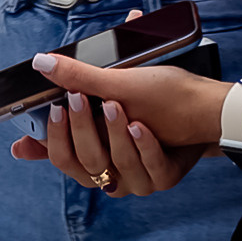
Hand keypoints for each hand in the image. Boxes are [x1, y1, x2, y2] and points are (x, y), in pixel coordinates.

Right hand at [7, 17, 225, 196]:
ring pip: (118, 164)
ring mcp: (138, 178)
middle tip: (77, 97)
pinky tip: (142, 126)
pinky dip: (145, 144)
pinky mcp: (164, 176)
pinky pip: (151, 167)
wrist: (201, 107)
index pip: (62, 157)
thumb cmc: (153, 97)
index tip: (52, 111)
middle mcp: (112, 172)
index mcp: (94, 154)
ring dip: (115, 132)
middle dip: (81, 128)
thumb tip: (40, 62)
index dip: (50, 140)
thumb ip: (76, 80)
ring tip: (115, 104)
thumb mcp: (113, 84)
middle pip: (86, 161)